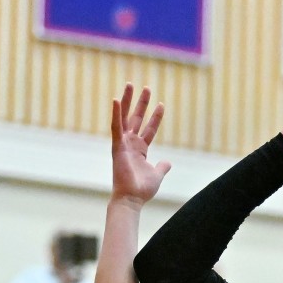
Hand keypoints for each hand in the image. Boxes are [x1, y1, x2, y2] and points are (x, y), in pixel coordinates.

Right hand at [111, 83, 170, 202]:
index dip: (155, 117)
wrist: (132, 198)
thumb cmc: (141, 189)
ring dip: (127, 101)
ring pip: (124, 117)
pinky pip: (116, 127)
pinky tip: (116, 99)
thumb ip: (162, 167)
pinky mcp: (117, 146)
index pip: (149, 128)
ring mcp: (123, 144)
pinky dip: (115, 113)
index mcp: (140, 149)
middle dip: (141, 103)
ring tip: (130, 84)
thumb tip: (167, 162)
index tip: (161, 104)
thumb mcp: (157, 174)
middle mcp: (130, 144)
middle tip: (145, 87)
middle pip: (136, 118)